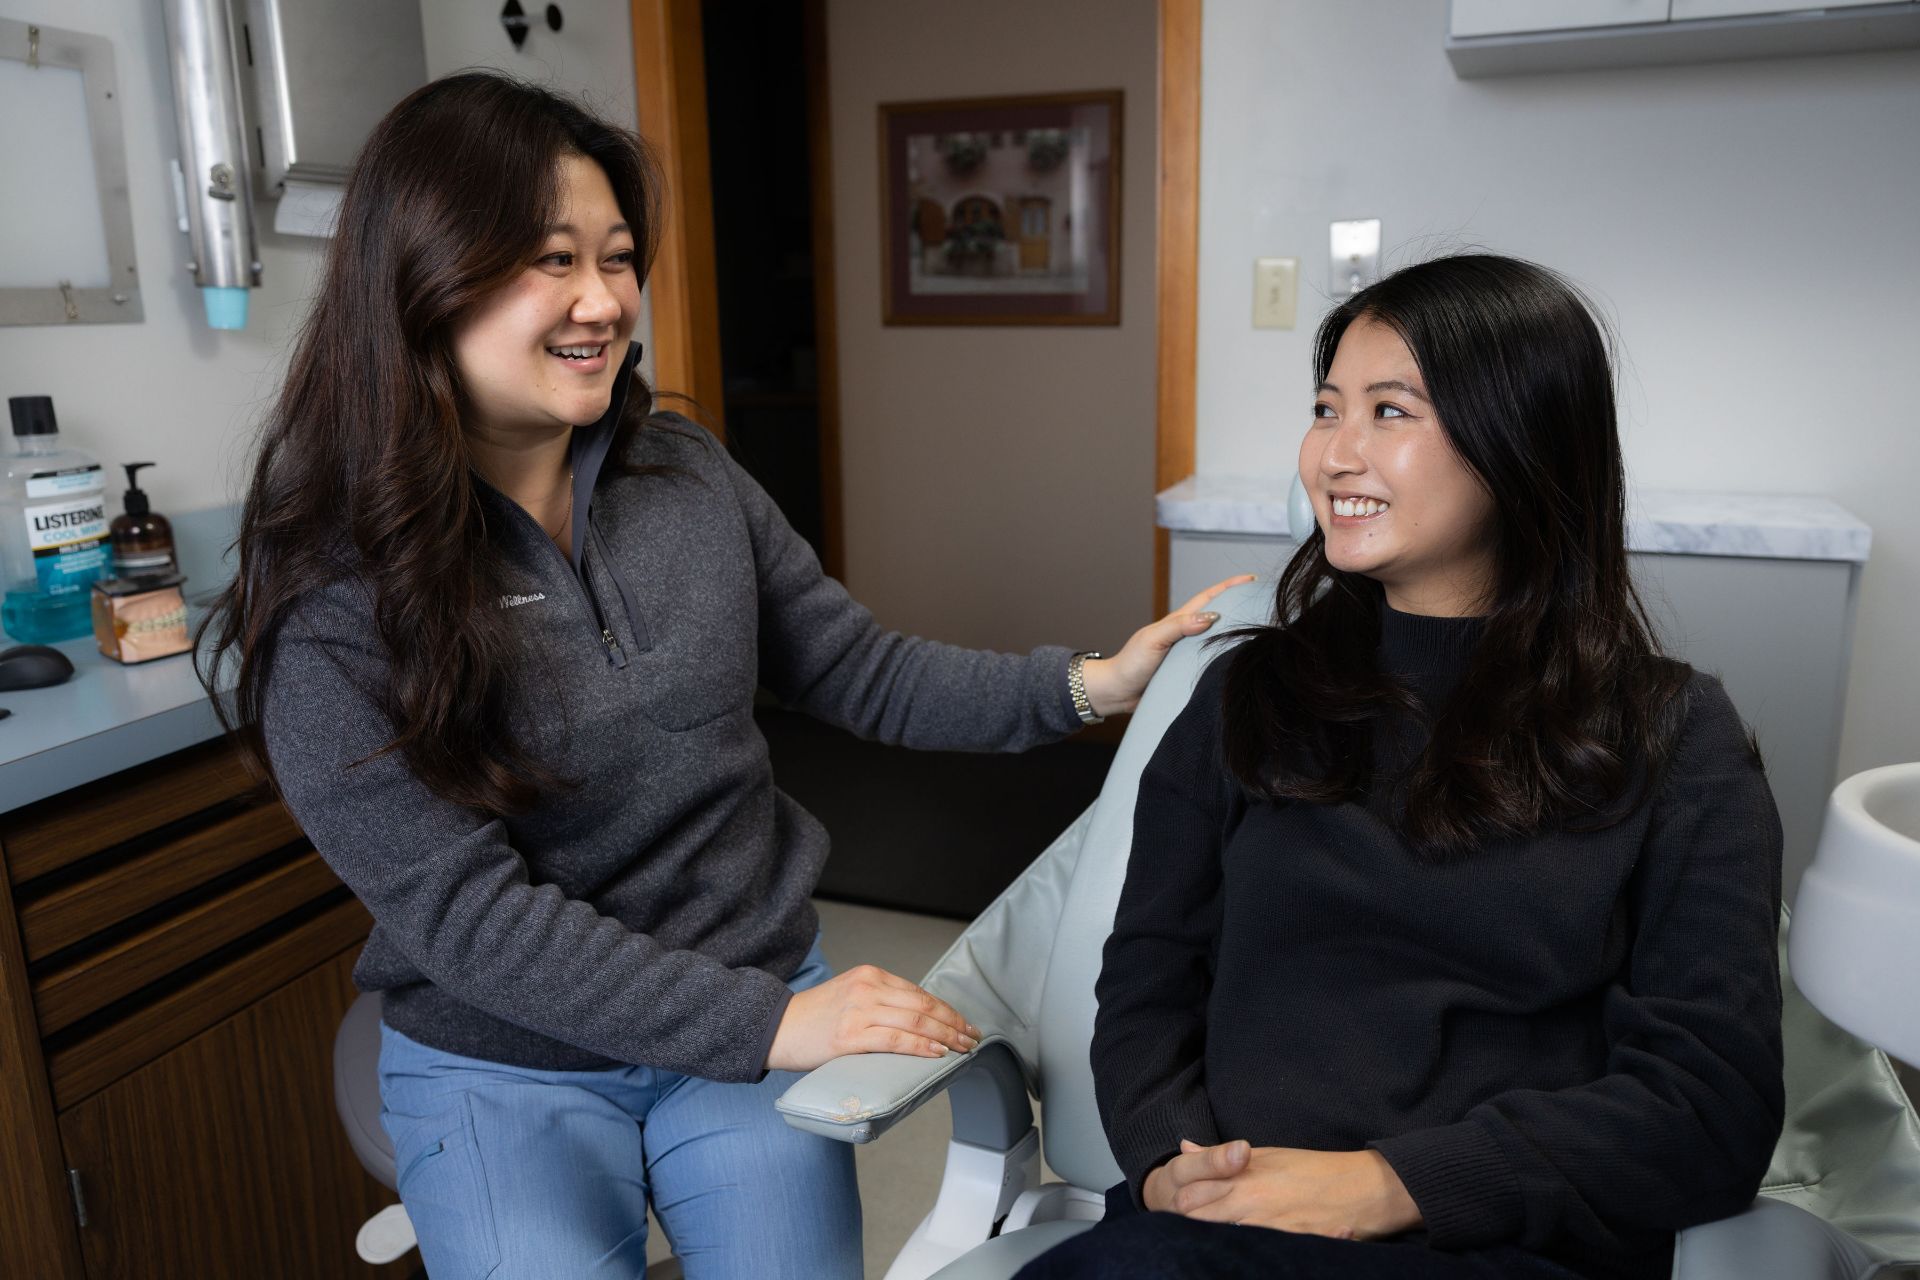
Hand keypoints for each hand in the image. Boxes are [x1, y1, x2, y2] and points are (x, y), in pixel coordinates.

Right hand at [765, 964, 981, 1072]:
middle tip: (973, 1037)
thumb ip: (881, 1001)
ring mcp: (859, 1011)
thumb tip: (919, 1022)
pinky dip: (922, 1047)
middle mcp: (868, 988)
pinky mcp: (851, 1036)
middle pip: (924, 1006)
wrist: (776, 1028)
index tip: (964, 1024)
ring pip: (916, 1022)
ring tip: (963, 1048)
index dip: (947, 1010)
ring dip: (947, 1036)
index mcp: (870, 975)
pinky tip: (938, 1053)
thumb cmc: (815, 1018)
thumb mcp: (851, 996)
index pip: (919, 993)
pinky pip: (897, 1040)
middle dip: (954, 1023)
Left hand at [1080, 575, 1256, 717]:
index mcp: (1178, 623)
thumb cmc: (1130, 663)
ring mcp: (1186, 655)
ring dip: (1236, 634)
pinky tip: (1239, 664)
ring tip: (1260, 632)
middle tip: (1263, 603)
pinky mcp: (1186, 674)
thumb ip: (1179, 626)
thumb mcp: (1154, 639)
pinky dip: (1225, 660)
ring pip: (1217, 641)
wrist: (1117, 692)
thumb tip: (1212, 616)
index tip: (1251, 579)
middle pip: (1218, 617)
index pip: (1209, 599)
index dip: (1229, 587)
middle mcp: (1186, 636)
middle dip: (1240, 607)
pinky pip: (1210, 663)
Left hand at [1145, 1139, 1420, 1240]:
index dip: (1178, 1207)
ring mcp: (1271, 1222)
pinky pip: (1260, 1252)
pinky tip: (1239, 1260)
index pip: (1192, 1194)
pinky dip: (1247, 1255)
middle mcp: (1252, 1198)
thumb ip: (1222, 1157)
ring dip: (1214, 1242)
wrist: (1363, 1186)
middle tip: (1182, 1238)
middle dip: (1189, 1227)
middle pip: (1200, 1218)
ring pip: (1225, 1237)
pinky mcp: (1290, 1241)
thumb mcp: (1265, 1155)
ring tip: (1205, 1251)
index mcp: (1243, 1175)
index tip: (1174, 1214)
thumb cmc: (1313, 1170)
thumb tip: (1184, 1147)